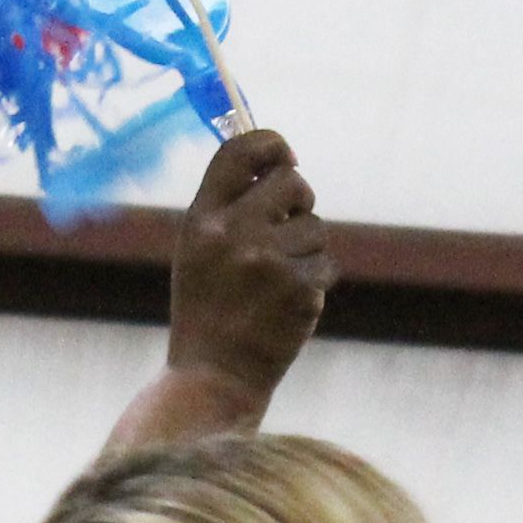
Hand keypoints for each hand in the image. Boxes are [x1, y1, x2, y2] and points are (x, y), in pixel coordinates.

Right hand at [163, 129, 333, 417]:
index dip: (271, 145)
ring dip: (306, 250)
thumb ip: (228, 208)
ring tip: (276, 283)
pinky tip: (286, 306)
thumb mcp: (197, 252)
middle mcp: (232, 234)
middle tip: (289, 227)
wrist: (213, 378)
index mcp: (200, 220)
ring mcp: (267, 262)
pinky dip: (313, 283)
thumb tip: (281, 163)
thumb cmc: (207, 311)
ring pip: (315, 227)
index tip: (286, 157)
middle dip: (300, 201)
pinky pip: (325, 265)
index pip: (240, 151)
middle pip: (293, 182)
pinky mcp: (298, 290)